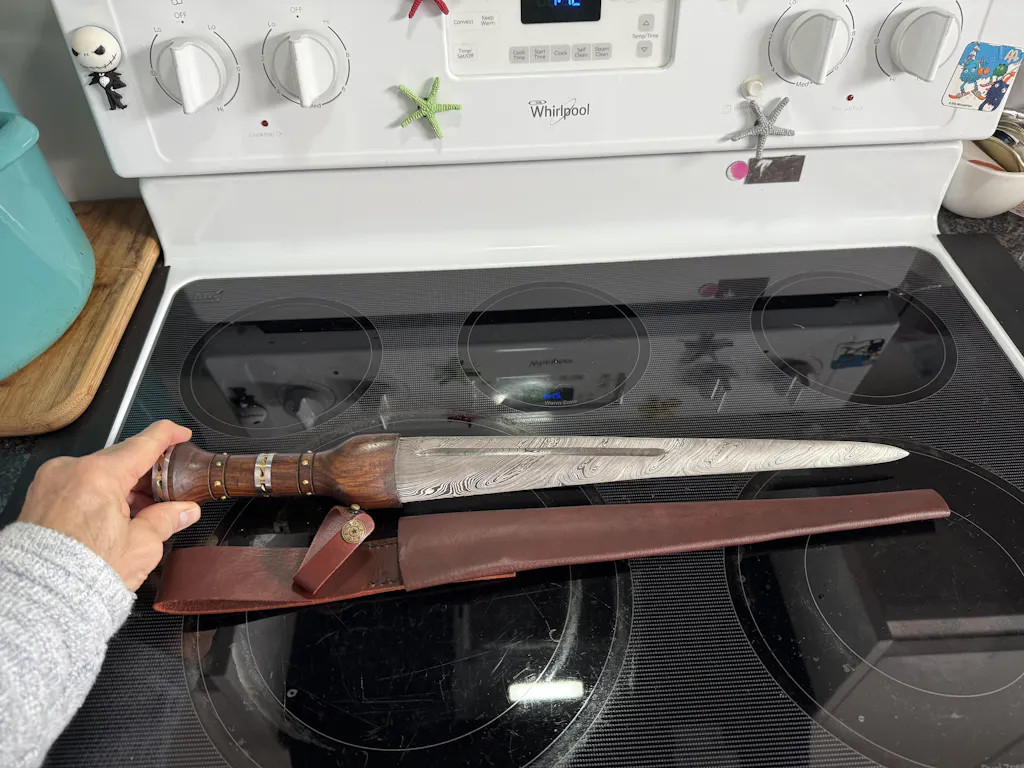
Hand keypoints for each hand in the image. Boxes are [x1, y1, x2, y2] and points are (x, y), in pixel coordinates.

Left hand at [18, 420, 201, 590]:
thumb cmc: (83, 575)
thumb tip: (184, 510)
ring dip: (122, 485)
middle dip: (146, 472)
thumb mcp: (141, 546)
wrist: (41, 599)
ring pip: (97, 472)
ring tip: (142, 511)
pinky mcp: (40, 497)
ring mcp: (51, 482)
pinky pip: (78, 484)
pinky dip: (99, 493)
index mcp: (98, 475)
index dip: (168, 435)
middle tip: (167, 489)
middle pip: (119, 459)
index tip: (181, 434)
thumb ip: (166, 519)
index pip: (143, 443)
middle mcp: (70, 470)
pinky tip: (115, 515)